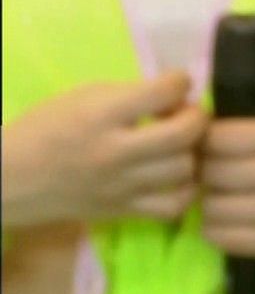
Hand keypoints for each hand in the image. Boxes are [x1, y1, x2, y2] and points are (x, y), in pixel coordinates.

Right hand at [0, 72, 205, 227]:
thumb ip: (128, 96)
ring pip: (185, 169)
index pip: (161, 93)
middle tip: (189, 115)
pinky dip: (185, 191)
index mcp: (99, 114)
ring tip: (180, 145)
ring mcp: (123, 185)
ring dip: (192, 153)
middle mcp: (115, 151)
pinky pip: (175, 205)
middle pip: (184, 135)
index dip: (180, 83)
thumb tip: (174, 96)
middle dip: (197, 119)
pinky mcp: (125, 211)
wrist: (13, 177)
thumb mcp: (80, 98)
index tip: (179, 83)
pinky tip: (176, 178)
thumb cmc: (46, 129)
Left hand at [199, 117, 254, 257]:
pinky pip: (224, 236)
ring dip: (209, 205)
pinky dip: (216, 230)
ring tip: (225, 202)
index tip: (206, 152)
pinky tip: (229, 223)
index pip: (213, 137)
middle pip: (208, 172)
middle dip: (203, 176)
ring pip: (211, 207)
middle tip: (213, 180)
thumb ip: (248, 135)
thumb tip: (189, 141)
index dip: (201, 145)